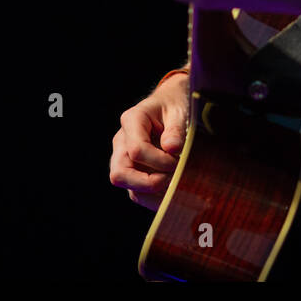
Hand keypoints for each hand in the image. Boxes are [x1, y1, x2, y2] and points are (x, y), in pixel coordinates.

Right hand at [109, 72, 188, 210]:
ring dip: (151, 192)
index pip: (136, 150)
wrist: (172, 103)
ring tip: (175, 186)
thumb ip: (176, 129)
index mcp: (132, 120)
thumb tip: (172, 149)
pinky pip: (135, 192)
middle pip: (120, 173)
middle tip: (172, 179)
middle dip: (147, 183)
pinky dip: (153, 198)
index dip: (159, 161)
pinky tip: (173, 193)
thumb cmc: (176, 105)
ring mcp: (124, 157)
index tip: (178, 160)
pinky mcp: (132, 169)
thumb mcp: (180, 110)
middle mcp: (122, 141)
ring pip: (126, 186)